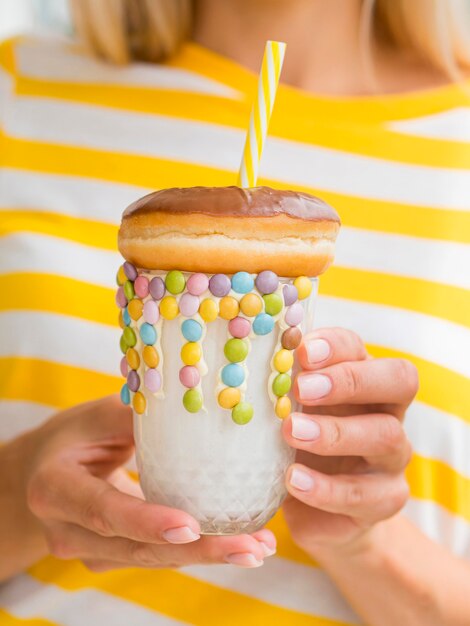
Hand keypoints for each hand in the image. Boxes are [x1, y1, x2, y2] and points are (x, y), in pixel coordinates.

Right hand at [23, 397, 274, 570]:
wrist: (42, 472)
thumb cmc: (71, 436)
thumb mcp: (96, 416)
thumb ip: (138, 416)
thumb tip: (198, 404)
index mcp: (55, 489)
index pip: (104, 510)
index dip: (146, 521)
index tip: (191, 527)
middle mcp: (68, 531)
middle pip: (137, 548)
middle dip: (197, 550)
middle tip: (250, 548)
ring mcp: (89, 551)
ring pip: (152, 559)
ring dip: (207, 555)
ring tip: (259, 548)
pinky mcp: (111, 557)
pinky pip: (156, 555)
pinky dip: (197, 551)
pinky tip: (240, 545)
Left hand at [281, 327, 417, 557]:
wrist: (313, 507)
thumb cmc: (296, 444)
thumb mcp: (287, 414)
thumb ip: (280, 389)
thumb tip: (254, 362)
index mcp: (359, 378)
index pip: (358, 349)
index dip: (334, 346)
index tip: (301, 352)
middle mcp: (387, 409)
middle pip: (398, 380)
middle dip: (349, 380)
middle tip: (302, 389)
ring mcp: (393, 455)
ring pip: (386, 434)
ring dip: (336, 432)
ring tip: (292, 433)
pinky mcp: (386, 497)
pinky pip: (365, 493)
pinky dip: (327, 488)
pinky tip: (293, 480)